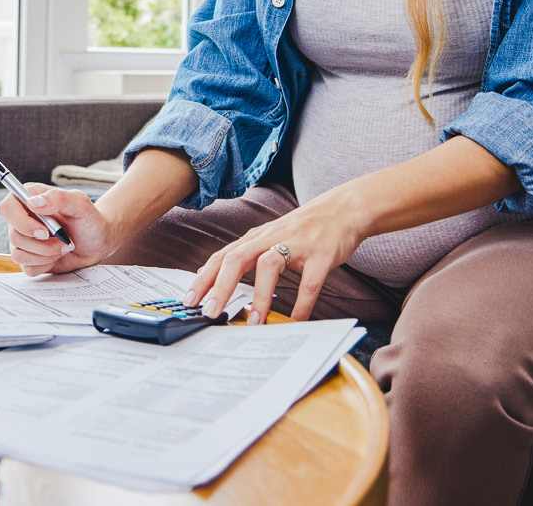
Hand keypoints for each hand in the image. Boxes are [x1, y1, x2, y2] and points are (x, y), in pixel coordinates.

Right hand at [0, 184, 115, 275]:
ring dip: (46, 254)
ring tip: (64, 246)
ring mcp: (24, 241)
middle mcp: (22, 219)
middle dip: (42, 244)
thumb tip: (33, 203)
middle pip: (14, 236)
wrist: (98, 242)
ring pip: (18, 255)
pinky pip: (27, 268)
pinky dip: (46, 264)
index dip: (21, 222)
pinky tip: (57, 256)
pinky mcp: (29, 259)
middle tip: (64, 241)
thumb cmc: (89, 219)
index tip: (44, 232)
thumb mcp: (79, 203)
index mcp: (29, 199)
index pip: (7, 208)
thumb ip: (58, 198)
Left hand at [185, 192, 364, 324]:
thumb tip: (218, 280)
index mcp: (255, 239)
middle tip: (210, 312)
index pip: (221, 257)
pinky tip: (297, 320)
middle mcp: (271, 239)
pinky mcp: (320, 255)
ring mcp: (296, 245)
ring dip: (259, 296)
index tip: (190, 301)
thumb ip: (246, 256)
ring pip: (269, 266)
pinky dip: (302, 304)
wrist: (342, 210)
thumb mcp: (269, 238)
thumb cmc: (303, 229)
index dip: (204, 279)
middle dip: (220, 286)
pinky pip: (308, 283)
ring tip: (254, 322)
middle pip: (236, 259)